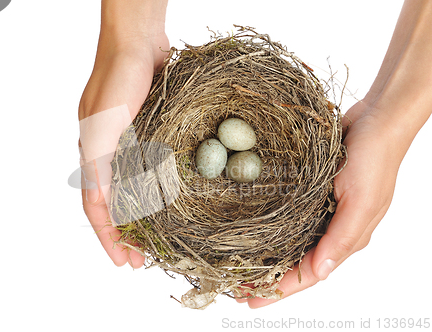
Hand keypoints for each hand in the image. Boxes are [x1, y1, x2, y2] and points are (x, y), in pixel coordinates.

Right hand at [79, 8, 168, 267]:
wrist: (138, 41)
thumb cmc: (118, 77)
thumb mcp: (104, 121)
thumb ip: (99, 161)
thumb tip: (100, 203)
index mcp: (92, 154)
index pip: (97, 207)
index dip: (109, 237)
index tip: (123, 262)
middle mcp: (109, 154)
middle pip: (114, 204)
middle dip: (125, 234)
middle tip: (141, 259)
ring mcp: (129, 144)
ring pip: (132, 191)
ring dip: (140, 217)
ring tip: (154, 240)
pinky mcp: (147, 134)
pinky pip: (148, 171)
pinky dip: (154, 192)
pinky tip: (167, 202)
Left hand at [245, 100, 401, 307]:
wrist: (375, 120)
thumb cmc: (375, 160)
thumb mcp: (362, 202)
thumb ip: (342, 238)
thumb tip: (319, 272)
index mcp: (345, 239)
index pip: (308, 274)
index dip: (279, 289)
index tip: (250, 300)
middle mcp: (330, 229)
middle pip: (295, 262)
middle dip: (267, 278)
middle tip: (235, 289)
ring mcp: (320, 212)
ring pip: (289, 242)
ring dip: (266, 256)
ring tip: (238, 267)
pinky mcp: (312, 194)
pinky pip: (288, 219)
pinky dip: (270, 229)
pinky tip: (252, 232)